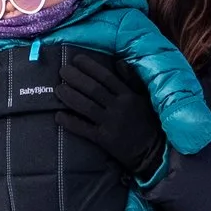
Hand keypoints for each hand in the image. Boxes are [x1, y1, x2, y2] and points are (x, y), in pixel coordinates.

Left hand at [59, 52, 166, 178]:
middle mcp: (118, 107)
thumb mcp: (144, 97)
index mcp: (128, 95)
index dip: (90, 67)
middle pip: (93, 89)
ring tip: (58, 89)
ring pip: (86, 107)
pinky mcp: (104, 139)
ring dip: (70, 96)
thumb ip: (132, 79)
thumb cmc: (147, 122)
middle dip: (75, 78)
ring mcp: (110, 124)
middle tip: (62, 70)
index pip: (106, 77)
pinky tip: (58, 115)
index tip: (76, 59)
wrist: (153, 151)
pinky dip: (70, 122)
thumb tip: (119, 61)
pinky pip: (84, 129)